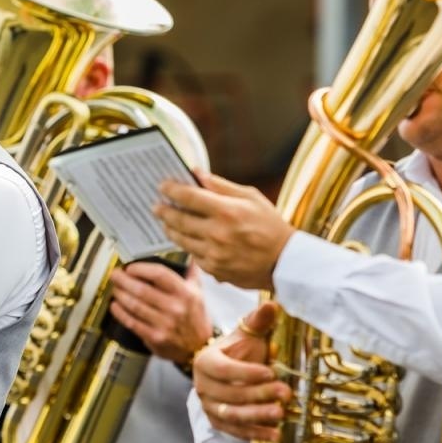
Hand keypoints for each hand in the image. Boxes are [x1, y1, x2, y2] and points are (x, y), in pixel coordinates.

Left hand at [108, 261, 213, 365]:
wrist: (200, 348)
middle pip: (142, 289)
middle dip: (124, 280)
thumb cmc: (196, 318)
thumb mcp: (198, 293)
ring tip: (115, 288)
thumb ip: (191, 273)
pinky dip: (120, 313)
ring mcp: (165, 324)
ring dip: (120, 294)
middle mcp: (175, 308)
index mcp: (185, 293)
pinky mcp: (155, 337)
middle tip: (115, 275)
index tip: (130, 267)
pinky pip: (132, 322)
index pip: (160, 275)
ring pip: (135, 305)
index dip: (141, 269)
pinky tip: (115, 305)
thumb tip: (189, 255)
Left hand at [154, 174, 295, 290]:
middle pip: (178, 220)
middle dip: (164, 210)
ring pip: (181, 240)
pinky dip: (187, 245)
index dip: (171, 190)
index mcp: (227, 211)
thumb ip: (221, 186)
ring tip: (165, 221)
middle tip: (156, 205)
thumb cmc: (270, 225)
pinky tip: (185, 238)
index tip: (163, 186)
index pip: (188, 197)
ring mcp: (214, 254)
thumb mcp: (251, 197)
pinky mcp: (214, 270)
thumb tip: (196, 173)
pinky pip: (193, 255)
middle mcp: (217, 234)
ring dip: (170, 229)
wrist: (285, 262)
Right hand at [193, 302, 289, 442]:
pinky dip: (256, 434)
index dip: (246, 373)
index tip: (271, 372)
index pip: (224, 369)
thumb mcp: (248, 335)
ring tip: (281, 413)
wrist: (228, 371)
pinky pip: (236, 431)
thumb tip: (272, 304)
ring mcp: (209, 406)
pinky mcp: (218, 422)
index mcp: (206, 361)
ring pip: (233, 415)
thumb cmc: (239, 351)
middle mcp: (203, 386)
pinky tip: (276, 434)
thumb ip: (258, 321)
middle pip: (231, 394)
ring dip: (258, 416)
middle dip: (260, 394)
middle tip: (285, 392)